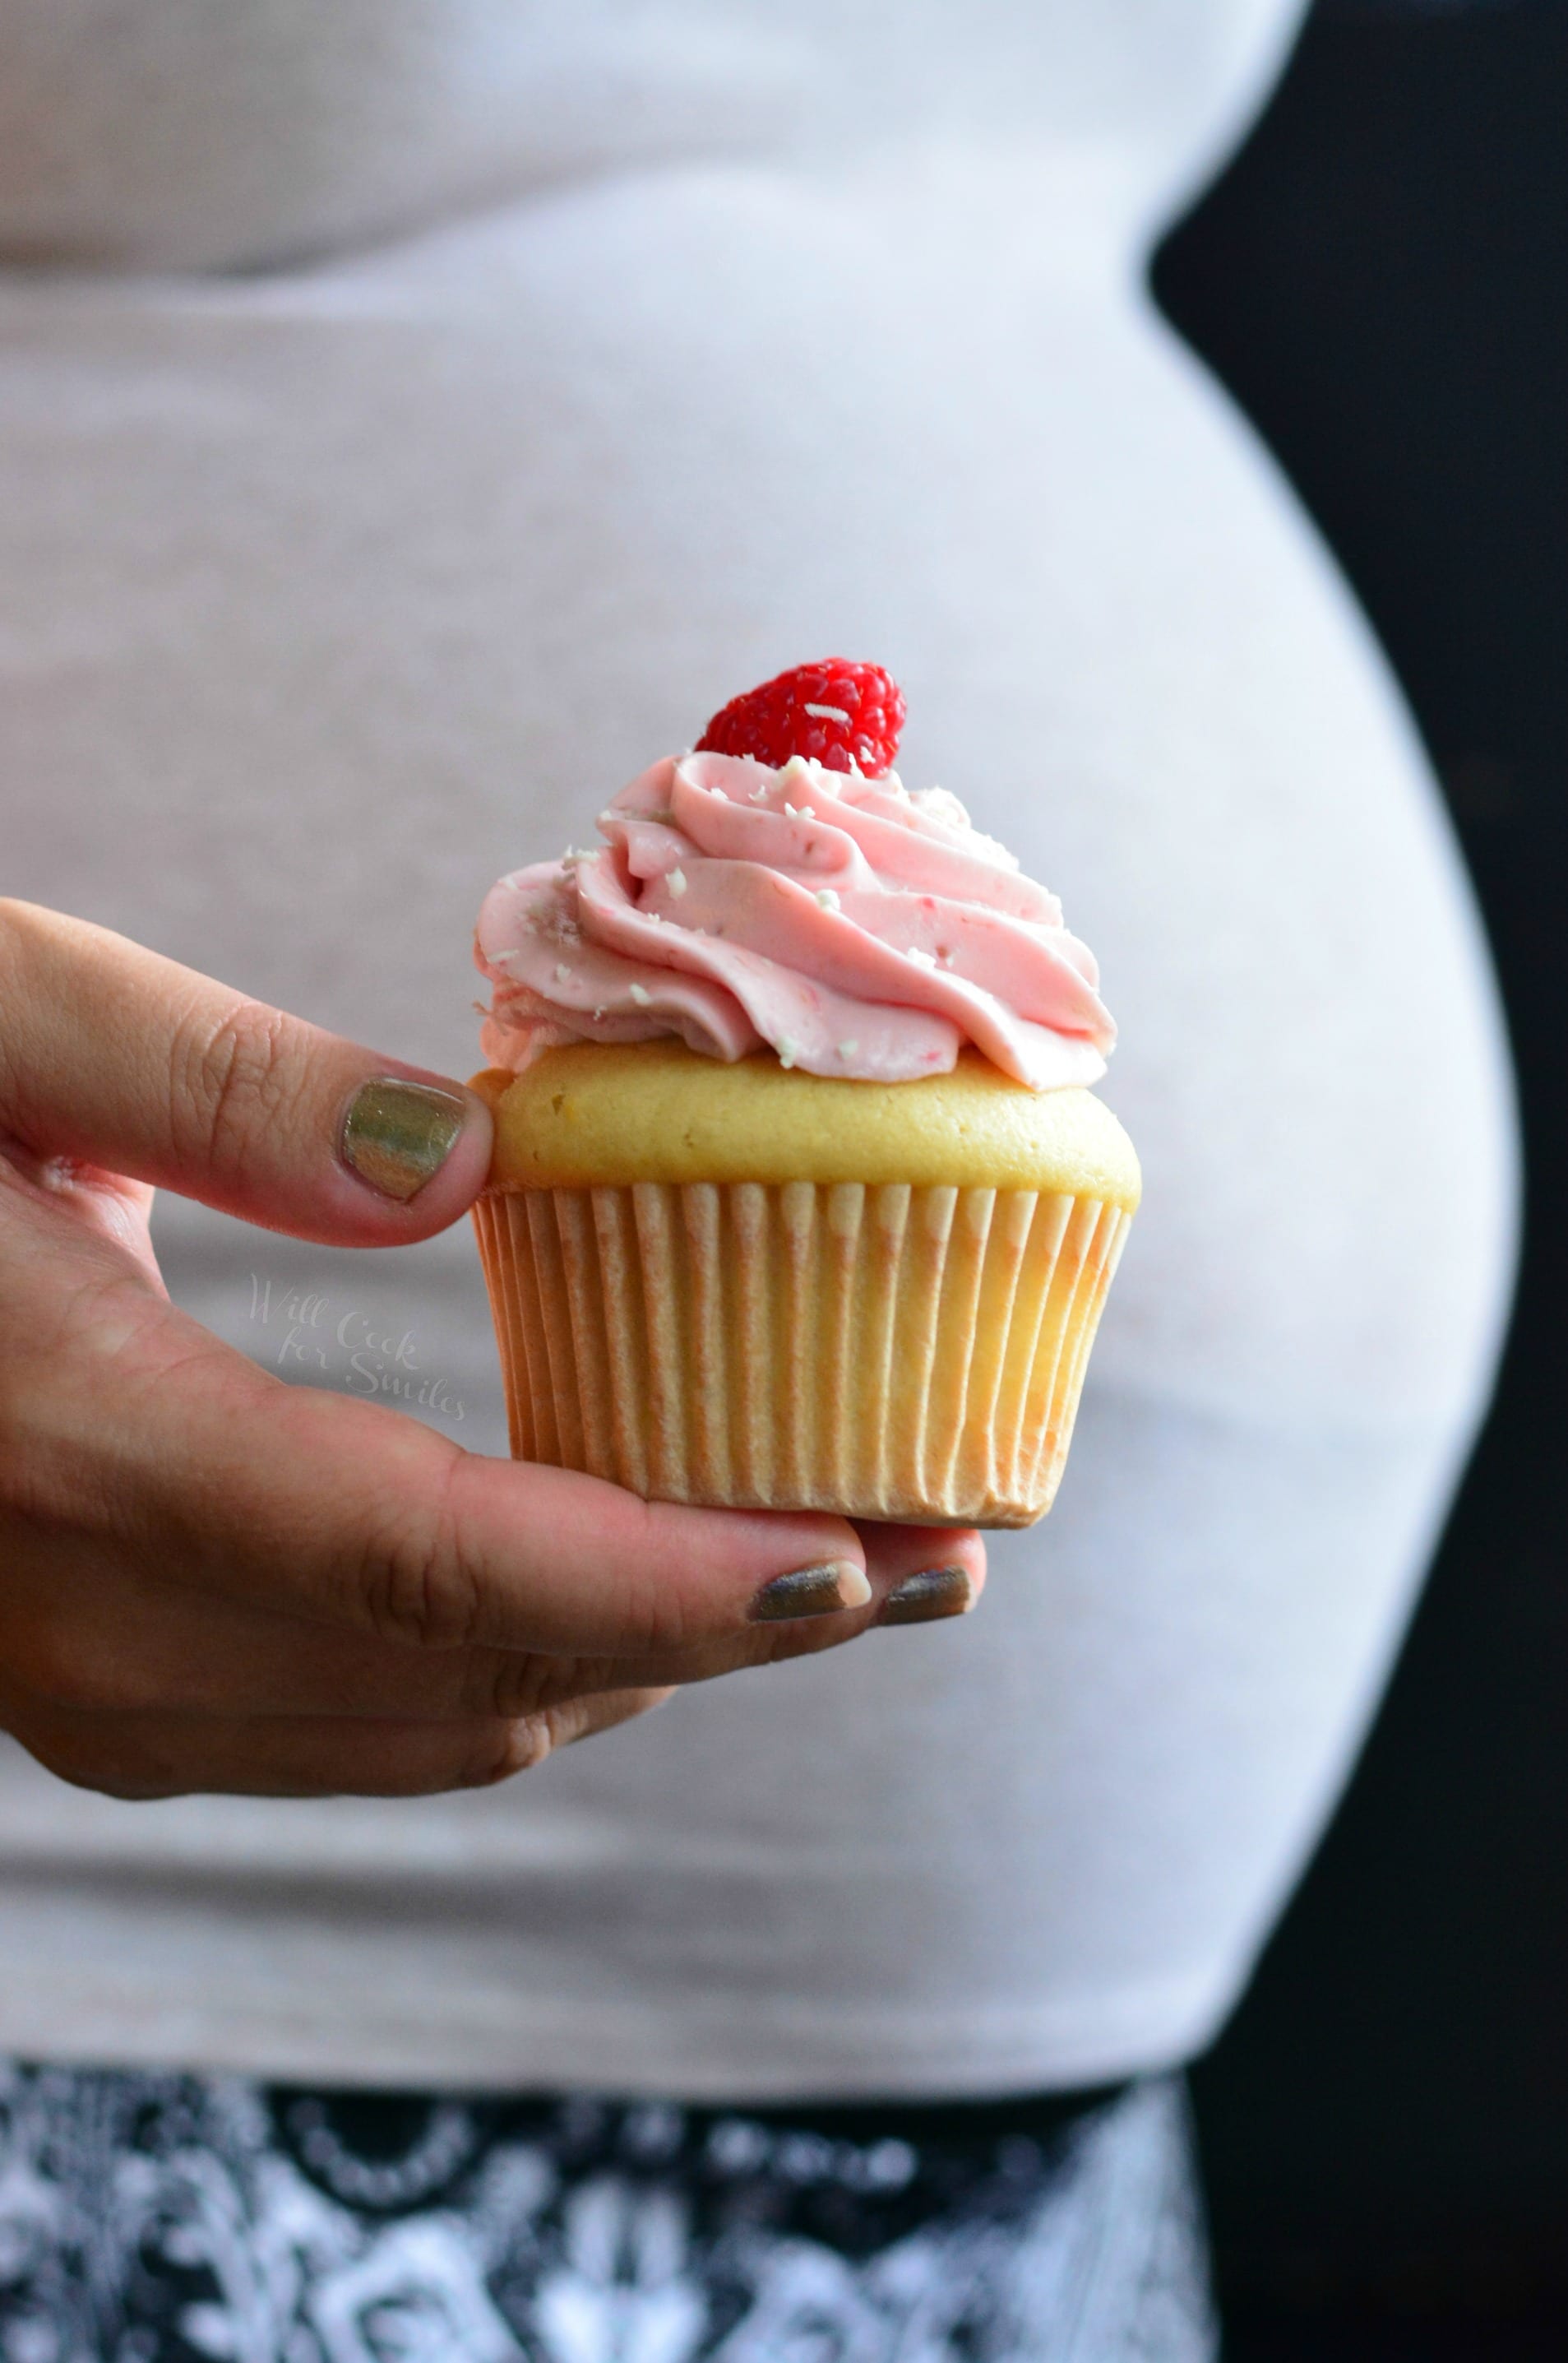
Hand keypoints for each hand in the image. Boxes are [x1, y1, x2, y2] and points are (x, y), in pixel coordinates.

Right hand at [0, 901, 983, 1800]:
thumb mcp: (2, 1018)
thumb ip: (230, 1092)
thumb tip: (473, 1170)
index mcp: (75, 1440)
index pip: (442, 1562)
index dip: (678, 1581)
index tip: (876, 1558)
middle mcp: (82, 1622)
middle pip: (478, 1679)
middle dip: (733, 1634)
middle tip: (939, 1553)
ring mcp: (77, 1686)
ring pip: (433, 1733)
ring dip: (650, 1664)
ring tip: (831, 1572)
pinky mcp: (92, 1684)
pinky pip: (361, 1726)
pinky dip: (530, 1669)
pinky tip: (630, 1585)